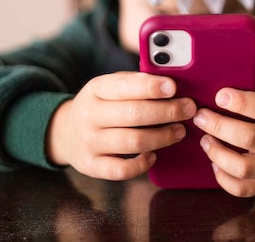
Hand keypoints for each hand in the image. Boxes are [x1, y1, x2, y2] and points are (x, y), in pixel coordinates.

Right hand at [47, 72, 196, 180]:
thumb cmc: (101, 105)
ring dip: (163, 136)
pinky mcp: (91, 166)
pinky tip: (154, 155)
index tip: (173, 87)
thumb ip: (136, 83)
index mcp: (96, 89)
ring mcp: (89, 142)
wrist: (65, 131)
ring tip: (179, 131)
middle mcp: (90, 115)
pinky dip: (142, 163)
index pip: (124, 85)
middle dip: (167, 111)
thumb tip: (172, 84)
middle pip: (134, 114)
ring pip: (133, 141)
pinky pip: (122, 170)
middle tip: (189, 109)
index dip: (151, 87)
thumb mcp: (110, 87)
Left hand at [192, 64, 254, 196]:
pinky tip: (214, 162)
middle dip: (220, 126)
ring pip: (243, 168)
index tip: (220, 95)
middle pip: (250, 138)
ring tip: (205, 140)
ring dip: (218, 154)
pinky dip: (223, 178)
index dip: (242, 102)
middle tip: (200, 116)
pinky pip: (242, 189)